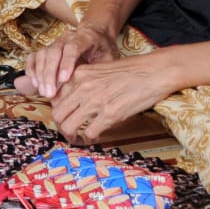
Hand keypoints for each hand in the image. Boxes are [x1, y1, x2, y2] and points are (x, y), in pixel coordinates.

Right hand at [14, 25, 121, 98]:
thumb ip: (100, 70)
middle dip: (50, 74)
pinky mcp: (46, 48)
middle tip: (50, 93)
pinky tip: (35, 83)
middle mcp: (66, 38)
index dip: (67, 63)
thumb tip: (92, 88)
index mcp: (85, 37)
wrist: (95, 34)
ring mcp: (55, 42)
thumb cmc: (103, 49)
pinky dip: (32, 69)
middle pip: (53, 53)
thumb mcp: (109, 58)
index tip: (64, 80)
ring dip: (41, 74)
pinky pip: (34, 57)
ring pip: (42, 55)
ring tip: (44, 92)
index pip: (73, 48)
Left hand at [44, 54, 179, 143]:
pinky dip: (90, 138)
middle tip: (69, 131)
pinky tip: (96, 135)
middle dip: (60, 126)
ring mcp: (96, 101)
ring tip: (78, 138)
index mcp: (79, 75)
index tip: (65, 116)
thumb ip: (84, 83)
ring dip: (71, 136)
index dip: (59, 110)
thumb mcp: (100, 70)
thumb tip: (73, 101)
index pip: (55, 97)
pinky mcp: (110, 114)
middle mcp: (83, 87)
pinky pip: (89, 132)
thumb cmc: (131, 70)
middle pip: (57, 114)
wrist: (154, 70)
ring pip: (68, 126)